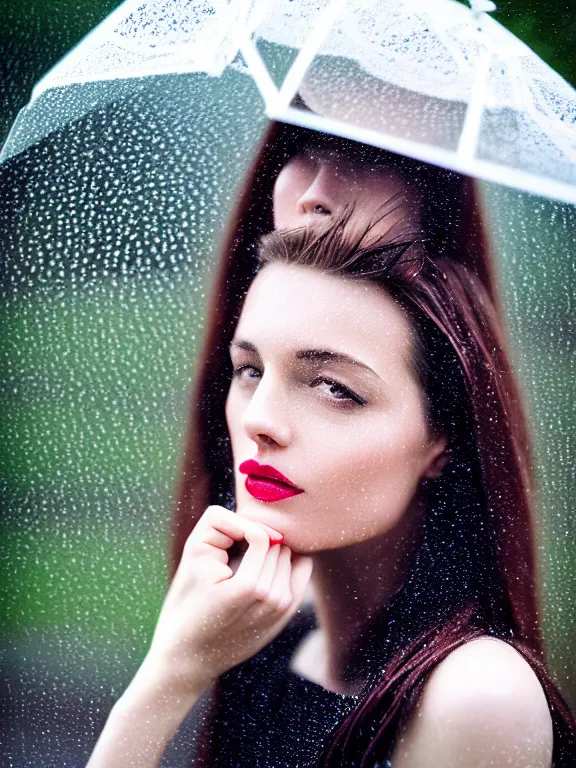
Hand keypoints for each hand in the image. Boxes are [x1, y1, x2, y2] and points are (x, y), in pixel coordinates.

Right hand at [141, 505, 312, 697]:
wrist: (187, 656)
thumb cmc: (186, 603)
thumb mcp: (195, 558)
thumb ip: (229, 531)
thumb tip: (264, 519)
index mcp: (248, 586)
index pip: (262, 536)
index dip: (241, 529)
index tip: (225, 540)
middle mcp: (270, 599)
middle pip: (278, 547)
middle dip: (258, 541)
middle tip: (233, 552)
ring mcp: (280, 608)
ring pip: (288, 557)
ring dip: (271, 552)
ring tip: (244, 563)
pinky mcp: (285, 614)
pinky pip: (299, 573)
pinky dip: (287, 563)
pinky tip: (264, 567)